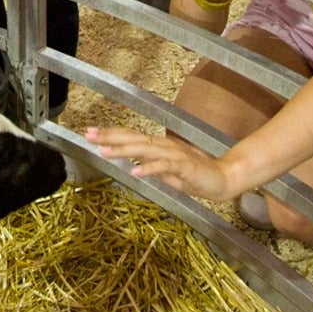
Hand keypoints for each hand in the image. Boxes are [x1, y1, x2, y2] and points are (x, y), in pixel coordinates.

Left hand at [84, 126, 237, 201]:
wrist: (224, 178)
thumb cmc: (196, 175)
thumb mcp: (168, 173)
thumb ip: (152, 168)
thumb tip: (133, 164)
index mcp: (159, 147)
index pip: (131, 137)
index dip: (111, 134)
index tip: (90, 133)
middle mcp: (164, 146)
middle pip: (133, 138)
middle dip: (110, 136)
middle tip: (88, 134)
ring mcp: (174, 155)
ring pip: (144, 149)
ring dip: (123, 150)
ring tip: (104, 151)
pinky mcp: (184, 166)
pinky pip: (164, 166)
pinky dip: (148, 168)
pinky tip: (134, 171)